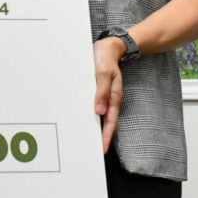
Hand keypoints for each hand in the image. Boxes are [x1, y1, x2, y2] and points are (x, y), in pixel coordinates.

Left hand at [93, 37, 124, 153]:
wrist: (109, 46)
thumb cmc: (105, 58)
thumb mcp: (103, 72)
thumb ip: (102, 91)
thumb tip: (100, 111)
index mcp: (114, 96)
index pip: (110, 121)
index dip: (106, 136)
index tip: (102, 148)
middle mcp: (110, 99)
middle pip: (106, 122)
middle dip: (101, 137)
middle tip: (92, 151)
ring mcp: (105, 96)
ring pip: (101, 116)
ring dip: (95, 127)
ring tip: (87, 141)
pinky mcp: (99, 91)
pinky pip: (96, 106)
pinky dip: (91, 115)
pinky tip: (84, 120)